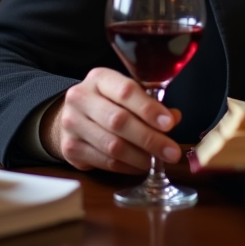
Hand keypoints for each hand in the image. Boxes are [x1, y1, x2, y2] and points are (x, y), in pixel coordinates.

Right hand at [39, 67, 183, 173]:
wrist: (71, 116)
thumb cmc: (108, 101)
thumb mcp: (127, 93)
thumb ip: (150, 102)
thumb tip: (174, 117)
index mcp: (99, 78)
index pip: (125, 91)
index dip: (149, 109)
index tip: (169, 123)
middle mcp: (81, 98)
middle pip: (119, 121)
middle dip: (150, 139)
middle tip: (172, 152)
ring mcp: (72, 124)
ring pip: (112, 146)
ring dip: (141, 157)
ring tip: (158, 161)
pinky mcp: (70, 149)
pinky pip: (105, 162)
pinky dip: (128, 167)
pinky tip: (141, 166)